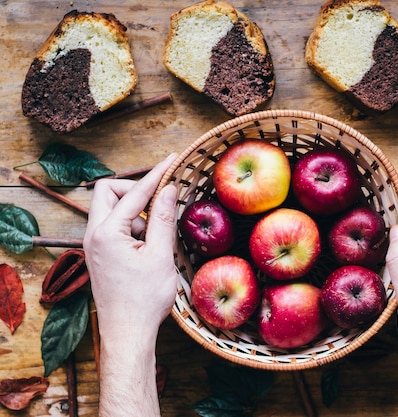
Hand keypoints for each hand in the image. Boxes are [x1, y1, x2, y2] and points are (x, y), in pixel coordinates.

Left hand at [83, 153, 178, 416]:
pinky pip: (113, 226)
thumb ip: (163, 218)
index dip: (156, 175)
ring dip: (134, 210)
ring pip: (109, 209)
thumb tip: (169, 189)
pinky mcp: (100, 254)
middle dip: (134, 189)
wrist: (128, 332)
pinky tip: (149, 246)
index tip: (172, 160)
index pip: (134, 193)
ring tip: (156, 234)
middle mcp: (93, 235)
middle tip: (158, 199)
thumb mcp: (160, 255)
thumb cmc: (144, 299)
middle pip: (108, 192)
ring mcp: (94, 245)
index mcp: (106, 233)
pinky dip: (132, 226)